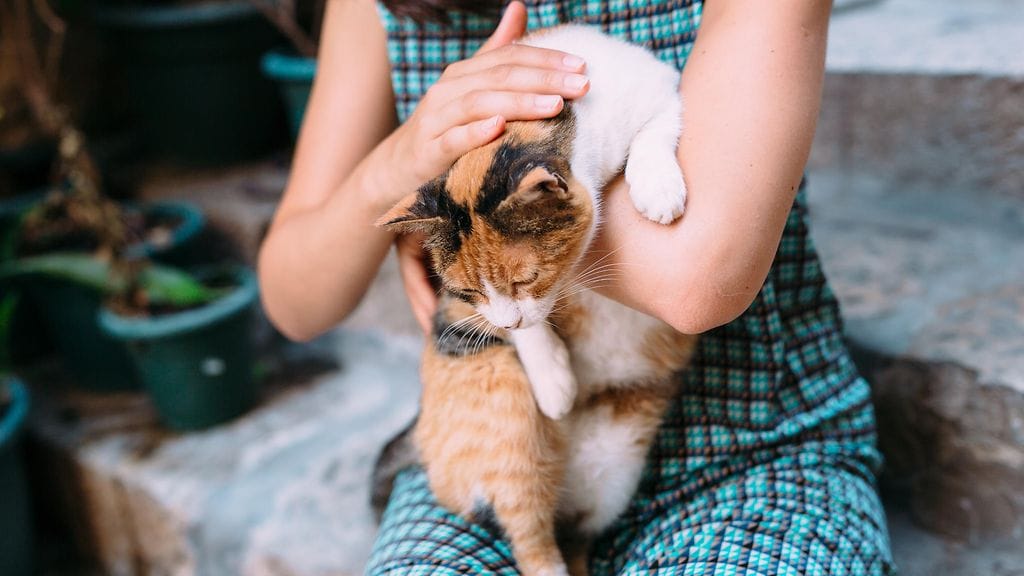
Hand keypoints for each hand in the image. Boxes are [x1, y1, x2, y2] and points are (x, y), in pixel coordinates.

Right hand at [393, 2, 588, 335]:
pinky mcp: (428, 153)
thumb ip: (497, 51)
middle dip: (544, 78)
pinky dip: (475, 133)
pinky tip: (499, 128)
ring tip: (554, 105)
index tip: (583, 66)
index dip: (546, 59)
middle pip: (500, 76)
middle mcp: (449, 91)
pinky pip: (452, 140)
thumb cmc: (444, 130)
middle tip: (582, 85)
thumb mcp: (471, 89)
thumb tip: (519, 8)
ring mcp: (436, 120)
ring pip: (481, 104)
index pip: (510, 58)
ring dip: (520, 102)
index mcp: (465, 74)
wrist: (395, 172)